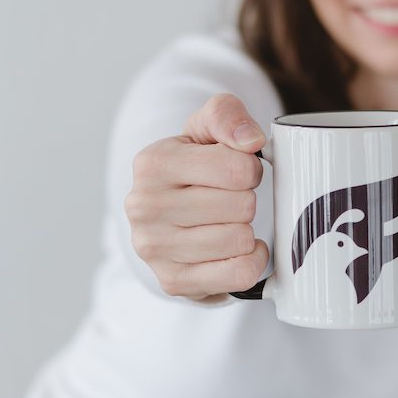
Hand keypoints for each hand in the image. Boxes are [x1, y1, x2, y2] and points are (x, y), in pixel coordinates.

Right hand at [123, 93, 270, 302]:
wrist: (167, 215)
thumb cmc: (193, 169)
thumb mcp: (204, 129)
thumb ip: (227, 115)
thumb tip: (249, 140)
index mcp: (152, 163)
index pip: (236, 168)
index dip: (251, 170)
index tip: (239, 173)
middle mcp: (144, 207)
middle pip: (241, 206)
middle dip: (248, 201)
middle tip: (232, 201)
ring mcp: (155, 249)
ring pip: (240, 240)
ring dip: (247, 232)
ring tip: (229, 223)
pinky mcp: (172, 281)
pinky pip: (240, 274)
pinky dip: (252, 261)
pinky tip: (239, 250)